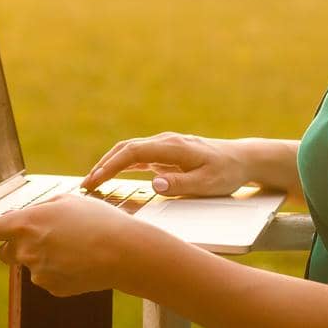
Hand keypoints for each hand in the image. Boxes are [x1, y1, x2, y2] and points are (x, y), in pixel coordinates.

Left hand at [0, 192, 148, 296]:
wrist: (125, 253)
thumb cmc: (97, 220)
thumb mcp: (67, 202)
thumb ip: (40, 212)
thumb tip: (29, 226)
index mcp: (25, 224)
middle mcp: (26, 250)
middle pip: (7, 251)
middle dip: (19, 245)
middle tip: (50, 234)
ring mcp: (38, 273)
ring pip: (31, 264)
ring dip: (46, 256)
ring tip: (77, 246)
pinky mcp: (53, 289)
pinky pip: (48, 278)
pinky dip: (61, 270)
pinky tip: (81, 263)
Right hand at [82, 131, 248, 196]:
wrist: (241, 159)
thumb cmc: (226, 173)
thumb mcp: (209, 183)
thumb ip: (182, 184)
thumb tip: (155, 183)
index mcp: (173, 147)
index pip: (133, 153)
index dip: (111, 166)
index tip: (95, 181)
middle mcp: (165, 142)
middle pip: (125, 149)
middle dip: (103, 165)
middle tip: (85, 185)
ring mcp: (164, 146)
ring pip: (128, 151)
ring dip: (108, 164)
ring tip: (91, 182)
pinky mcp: (164, 154)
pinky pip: (136, 157)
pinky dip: (119, 165)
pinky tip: (108, 175)